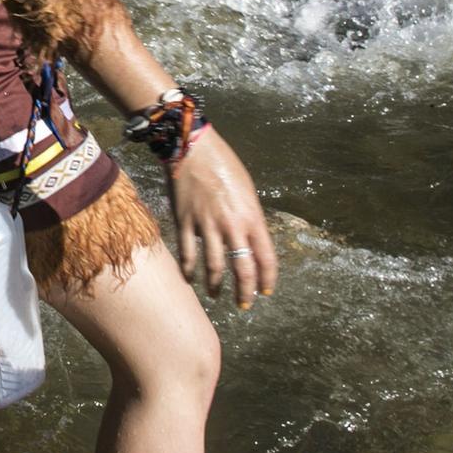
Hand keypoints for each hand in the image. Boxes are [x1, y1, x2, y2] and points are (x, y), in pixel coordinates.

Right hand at [168, 128, 277, 309]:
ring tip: (216, 295)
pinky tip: (190, 279)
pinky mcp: (185, 222)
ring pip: (214, 266)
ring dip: (216, 286)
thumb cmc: (224, 165)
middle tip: (244, 304)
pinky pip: (188, 253)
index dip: (267, 279)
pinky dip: (189, 270)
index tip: (265, 291)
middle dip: (244, 291)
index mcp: (252, 217)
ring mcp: (207, 225)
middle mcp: (232, 225)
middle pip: (242, 268)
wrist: (193, 148)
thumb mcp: (247, 191)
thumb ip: (250, 218)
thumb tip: (248, 240)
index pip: (266, 257)